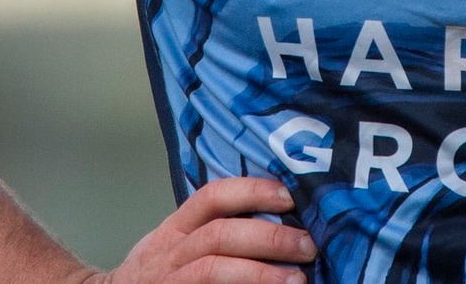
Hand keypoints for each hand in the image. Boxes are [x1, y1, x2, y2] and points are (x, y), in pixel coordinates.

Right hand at [97, 177, 317, 283]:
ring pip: (213, 271)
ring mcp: (171, 282)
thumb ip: (212, 229)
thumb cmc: (157, 274)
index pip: (211, 197)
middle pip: (220, 235)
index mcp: (175, 230)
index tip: (289, 196)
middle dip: (268, 237)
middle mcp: (171, 253)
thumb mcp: (176, 243)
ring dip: (259, 273)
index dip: (251, 191)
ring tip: (298, 279)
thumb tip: (278, 217)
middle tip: (308, 245)